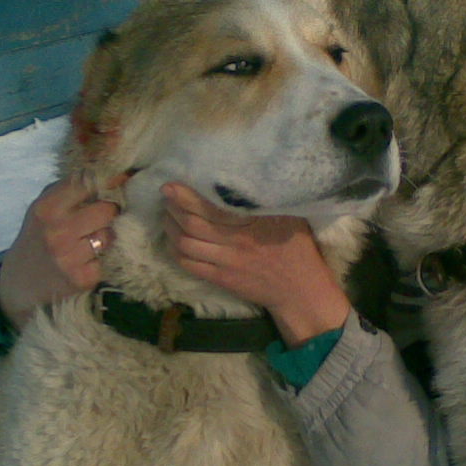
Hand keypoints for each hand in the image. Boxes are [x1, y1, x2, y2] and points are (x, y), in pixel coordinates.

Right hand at [0, 177, 119, 329]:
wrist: (21, 281)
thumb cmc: (39, 235)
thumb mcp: (43, 207)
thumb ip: (71, 188)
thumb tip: (116, 176)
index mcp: (47, 208)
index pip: (88, 183)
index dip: (102, 185)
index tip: (105, 189)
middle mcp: (58, 231)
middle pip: (107, 210)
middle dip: (108, 212)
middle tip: (100, 218)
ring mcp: (70, 256)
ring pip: (110, 235)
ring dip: (105, 237)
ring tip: (89, 241)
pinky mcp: (82, 278)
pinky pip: (107, 259)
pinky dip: (100, 260)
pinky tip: (85, 261)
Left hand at [161, 184, 352, 346]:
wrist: (299, 289)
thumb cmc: (296, 246)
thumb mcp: (290, 215)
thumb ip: (265, 199)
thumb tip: (242, 175)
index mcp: (253, 223)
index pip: (211, 208)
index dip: (186, 196)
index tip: (170, 185)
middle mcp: (236, 242)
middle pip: (192, 224)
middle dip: (172, 209)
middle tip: (166, 197)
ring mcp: (227, 263)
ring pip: (186, 244)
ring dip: (170, 228)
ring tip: (167, 216)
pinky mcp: (222, 279)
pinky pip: (189, 265)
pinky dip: (175, 252)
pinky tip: (173, 241)